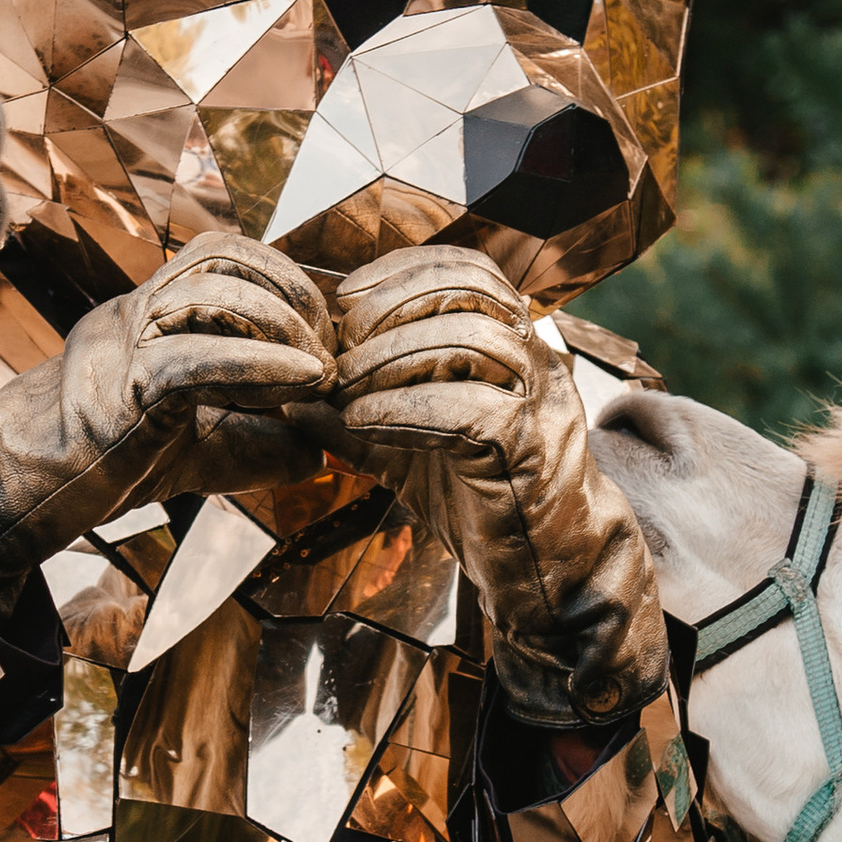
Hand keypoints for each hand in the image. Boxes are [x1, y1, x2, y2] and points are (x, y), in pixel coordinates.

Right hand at [113, 237, 335, 479]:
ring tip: (319, 368)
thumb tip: (324, 451)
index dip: (284, 280)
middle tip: (329, 347)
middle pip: (221, 257)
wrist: (24, 493)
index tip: (323, 332)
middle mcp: (135, 313)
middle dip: (292, 293)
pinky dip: (260, 361)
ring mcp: (124, 343)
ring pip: (208, 293)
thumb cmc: (108, 469)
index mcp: (150, 314)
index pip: (222, 257)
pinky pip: (196, 357)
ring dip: (281, 323)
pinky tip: (304, 380)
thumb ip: (262, 445)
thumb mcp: (203, 451)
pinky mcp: (123, 387)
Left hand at [321, 246, 670, 731]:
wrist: (550, 570)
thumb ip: (358, 420)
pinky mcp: (532, 449)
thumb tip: (291, 398)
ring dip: (391, 358)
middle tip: (339, 346)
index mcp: (517, 344)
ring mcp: (541, 402)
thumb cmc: (485, 499)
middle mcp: (538, 360)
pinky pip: (467, 409)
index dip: (403, 273)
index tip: (348, 299)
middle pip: (468, 293)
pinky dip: (403, 410)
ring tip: (344, 386)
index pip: (469, 270)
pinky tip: (361, 423)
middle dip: (391, 309)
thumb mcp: (411, 449)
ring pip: (469, 341)